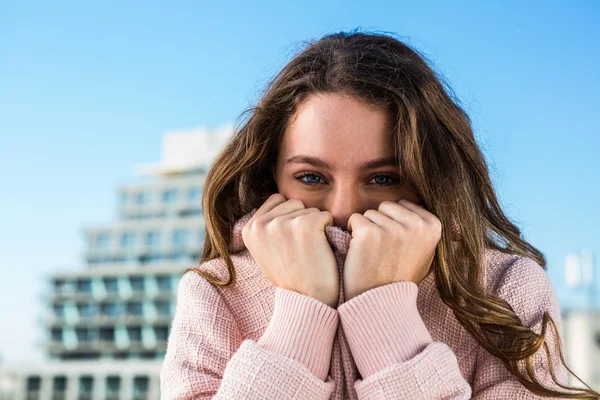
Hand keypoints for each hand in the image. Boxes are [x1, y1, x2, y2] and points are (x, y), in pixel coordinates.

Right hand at [242, 193, 339, 307]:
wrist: (308, 300)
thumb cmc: (291, 277)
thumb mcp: (265, 251)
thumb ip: (266, 228)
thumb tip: (276, 203)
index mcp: (249, 228)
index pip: (277, 200)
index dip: (289, 217)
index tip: (290, 242)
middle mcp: (262, 224)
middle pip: (295, 203)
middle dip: (302, 221)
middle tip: (301, 249)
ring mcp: (283, 224)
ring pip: (311, 210)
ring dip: (316, 227)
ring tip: (309, 251)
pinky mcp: (306, 226)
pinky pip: (326, 216)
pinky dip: (329, 230)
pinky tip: (321, 250)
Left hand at [343, 199, 440, 301]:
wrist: (381, 301)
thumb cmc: (400, 277)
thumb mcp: (425, 253)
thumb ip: (424, 230)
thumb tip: (422, 210)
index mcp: (433, 225)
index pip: (403, 205)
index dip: (395, 223)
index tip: (397, 245)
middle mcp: (416, 224)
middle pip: (386, 206)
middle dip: (381, 223)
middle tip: (384, 250)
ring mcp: (392, 228)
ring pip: (370, 213)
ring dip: (367, 229)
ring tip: (374, 253)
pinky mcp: (369, 232)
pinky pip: (355, 219)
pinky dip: (352, 233)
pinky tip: (360, 251)